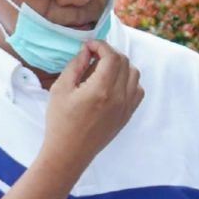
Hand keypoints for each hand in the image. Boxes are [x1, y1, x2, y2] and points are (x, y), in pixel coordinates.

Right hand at [37, 41, 141, 176]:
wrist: (69, 152)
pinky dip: (129, 81)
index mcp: (101, 89)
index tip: (88, 45)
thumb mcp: (61, 89)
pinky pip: (137, 90)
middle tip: (92, 56)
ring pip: (134, 74)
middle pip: (124, 62)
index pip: (111, 56)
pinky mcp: (127, 115)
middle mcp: (119, 97)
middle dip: (109, 53)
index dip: (100, 45)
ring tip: (102, 69)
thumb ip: (76, 65)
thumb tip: (87, 50)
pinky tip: (112, 84)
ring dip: (120, 65)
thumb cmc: (60, 122)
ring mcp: (126, 107)